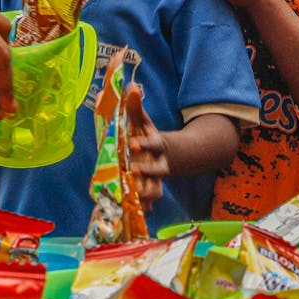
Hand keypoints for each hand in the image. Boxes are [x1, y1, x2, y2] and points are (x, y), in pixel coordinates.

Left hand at [126, 91, 168, 211]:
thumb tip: (130, 83)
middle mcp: (159, 163)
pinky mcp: (152, 192)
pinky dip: (144, 210)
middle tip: (133, 171)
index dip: (143, 145)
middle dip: (147, 171)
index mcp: (156, 145)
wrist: (168, 155)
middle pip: (157, 170)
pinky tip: (137, 215)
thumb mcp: (142, 122)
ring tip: (137, 198)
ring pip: (156, 190)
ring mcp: (157, 180)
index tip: (132, 144)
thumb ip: (135, 106)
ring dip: (147, 194)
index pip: (151, 144)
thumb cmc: (146, 136)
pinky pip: (150, 204)